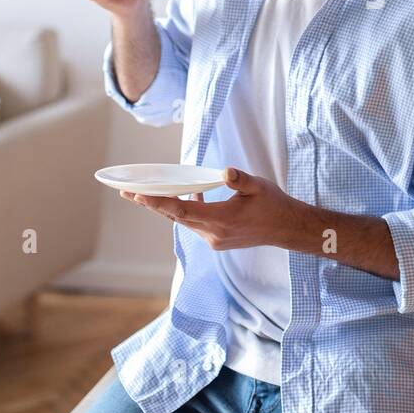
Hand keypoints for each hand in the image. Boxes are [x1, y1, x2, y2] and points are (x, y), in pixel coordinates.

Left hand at [118, 167, 308, 251]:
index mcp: (221, 219)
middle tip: (127, 192)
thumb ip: (239, 180)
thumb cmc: (273, 204)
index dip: (159, 202)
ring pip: (184, 221)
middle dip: (152, 204)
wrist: (286, 229)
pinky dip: (186, 211)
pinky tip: (187, 196)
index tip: (139, 194)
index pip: (182, 210)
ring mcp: (214, 239)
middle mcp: (213, 233)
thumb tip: (225, 172)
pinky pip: (195, 224)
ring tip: (146, 195)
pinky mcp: (217, 240)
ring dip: (167, 208)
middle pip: (175, 217)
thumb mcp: (257, 187)